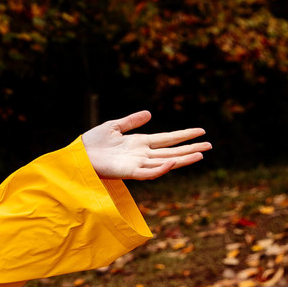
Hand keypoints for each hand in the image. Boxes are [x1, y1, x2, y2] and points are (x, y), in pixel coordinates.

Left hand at [82, 111, 211, 181]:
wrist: (77, 155)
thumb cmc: (92, 143)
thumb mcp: (114, 126)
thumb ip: (132, 121)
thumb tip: (149, 113)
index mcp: (139, 143)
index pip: (167, 139)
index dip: (184, 135)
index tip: (201, 131)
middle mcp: (142, 154)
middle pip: (172, 151)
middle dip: (190, 149)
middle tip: (210, 145)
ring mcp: (137, 164)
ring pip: (166, 162)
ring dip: (183, 159)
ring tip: (201, 154)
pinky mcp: (128, 172)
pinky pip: (149, 173)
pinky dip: (162, 168)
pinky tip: (174, 161)